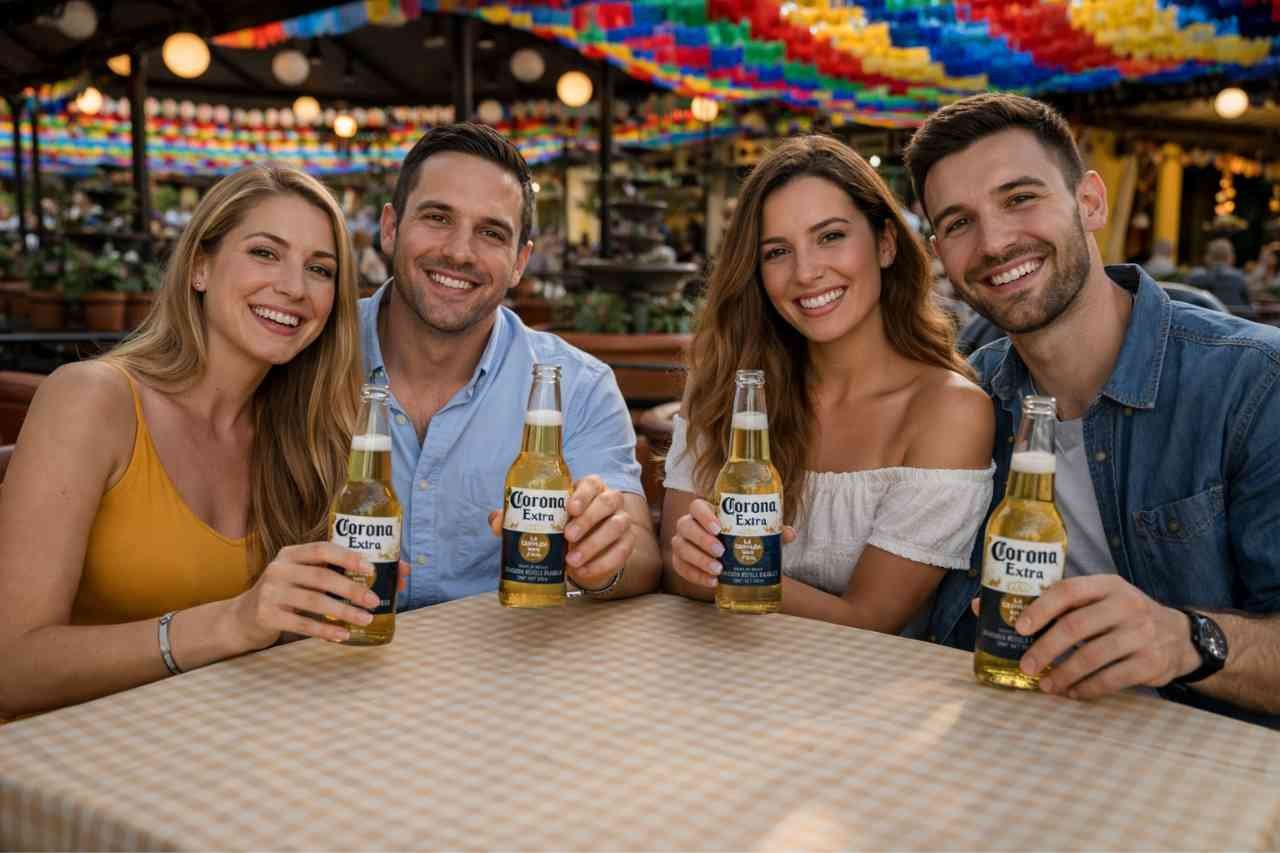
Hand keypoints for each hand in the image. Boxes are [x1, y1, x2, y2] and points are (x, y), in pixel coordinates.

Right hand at [230, 542, 395, 649]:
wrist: (243, 618)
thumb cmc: (286, 593)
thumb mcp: (302, 576)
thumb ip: (336, 572)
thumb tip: (397, 571)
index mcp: (291, 553)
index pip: (321, 549)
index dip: (347, 556)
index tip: (371, 569)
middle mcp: (278, 568)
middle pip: (321, 577)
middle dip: (351, 589)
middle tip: (374, 600)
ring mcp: (270, 592)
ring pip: (314, 601)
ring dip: (343, 612)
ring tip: (365, 619)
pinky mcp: (266, 615)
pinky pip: (301, 623)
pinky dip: (324, 630)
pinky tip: (342, 635)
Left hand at [488, 475, 634, 589]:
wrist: (581, 553)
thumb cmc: (559, 529)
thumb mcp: (539, 522)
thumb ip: (518, 519)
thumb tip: (495, 521)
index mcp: (589, 489)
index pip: (592, 482)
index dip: (583, 494)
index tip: (570, 508)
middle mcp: (609, 500)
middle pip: (609, 501)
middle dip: (588, 520)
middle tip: (567, 537)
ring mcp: (621, 521)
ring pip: (617, 525)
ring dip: (594, 544)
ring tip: (571, 561)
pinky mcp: (626, 543)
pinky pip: (622, 551)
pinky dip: (603, 563)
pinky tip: (583, 572)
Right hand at [670, 498, 795, 587]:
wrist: (731, 558)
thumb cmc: (741, 538)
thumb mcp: (756, 533)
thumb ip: (770, 531)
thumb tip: (789, 533)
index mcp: (707, 512)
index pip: (696, 506)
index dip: (704, 516)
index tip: (719, 528)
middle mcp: (689, 524)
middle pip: (685, 526)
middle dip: (702, 539)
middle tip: (721, 552)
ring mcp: (682, 543)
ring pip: (680, 547)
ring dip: (698, 559)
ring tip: (718, 570)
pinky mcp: (680, 561)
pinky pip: (681, 567)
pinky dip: (695, 576)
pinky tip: (712, 582)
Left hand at [1015, 575, 1195, 698]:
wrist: (1179, 636)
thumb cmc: (1125, 617)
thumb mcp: (1105, 599)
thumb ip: (1069, 604)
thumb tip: (1007, 616)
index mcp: (1108, 585)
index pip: (1068, 591)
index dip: (1041, 609)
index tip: (1020, 628)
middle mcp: (1127, 606)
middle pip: (1076, 626)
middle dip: (1045, 649)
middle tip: (1026, 666)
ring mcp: (1141, 634)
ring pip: (1092, 656)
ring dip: (1063, 674)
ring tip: (1045, 685)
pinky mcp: (1151, 662)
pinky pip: (1111, 679)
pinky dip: (1087, 688)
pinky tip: (1071, 692)